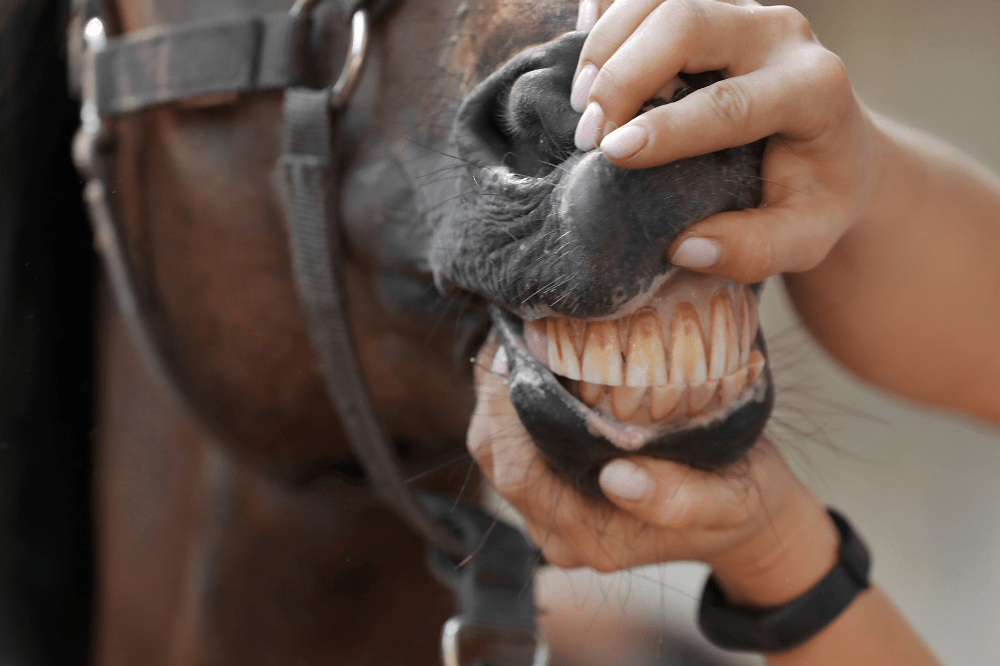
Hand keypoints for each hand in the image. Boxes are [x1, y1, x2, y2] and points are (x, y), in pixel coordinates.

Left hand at [469, 337, 835, 598]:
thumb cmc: (736, 503)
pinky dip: (510, 400)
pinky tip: (528, 359)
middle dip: (492, 391)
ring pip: (496, 449)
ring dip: (496, 392)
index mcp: (589, 536)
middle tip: (510, 327)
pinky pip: (513, 443)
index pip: (520, 471)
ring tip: (514, 335)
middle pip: (495, 456)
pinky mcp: (553, 489)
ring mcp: (550, 512)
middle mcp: (557, 530)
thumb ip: (678, 501)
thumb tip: (618, 480)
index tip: (515, 349)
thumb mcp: (726, 502)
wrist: (744, 519)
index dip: (506, 411)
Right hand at [571, 0, 883, 283]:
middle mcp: (780, 34)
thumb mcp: (804, 237)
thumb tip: (684, 247)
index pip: (731, 101)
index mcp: (814, 89)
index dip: (666, 127)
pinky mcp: (713, 4)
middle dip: (625, 76)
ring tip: (578, 103)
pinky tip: (584, 43)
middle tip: (587, 135)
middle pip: (688, 22)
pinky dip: (610, 8)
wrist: (831, 145)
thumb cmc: (813, 195)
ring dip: (608, 45)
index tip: (611, 154)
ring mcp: (744, 10)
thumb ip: (754, 250)